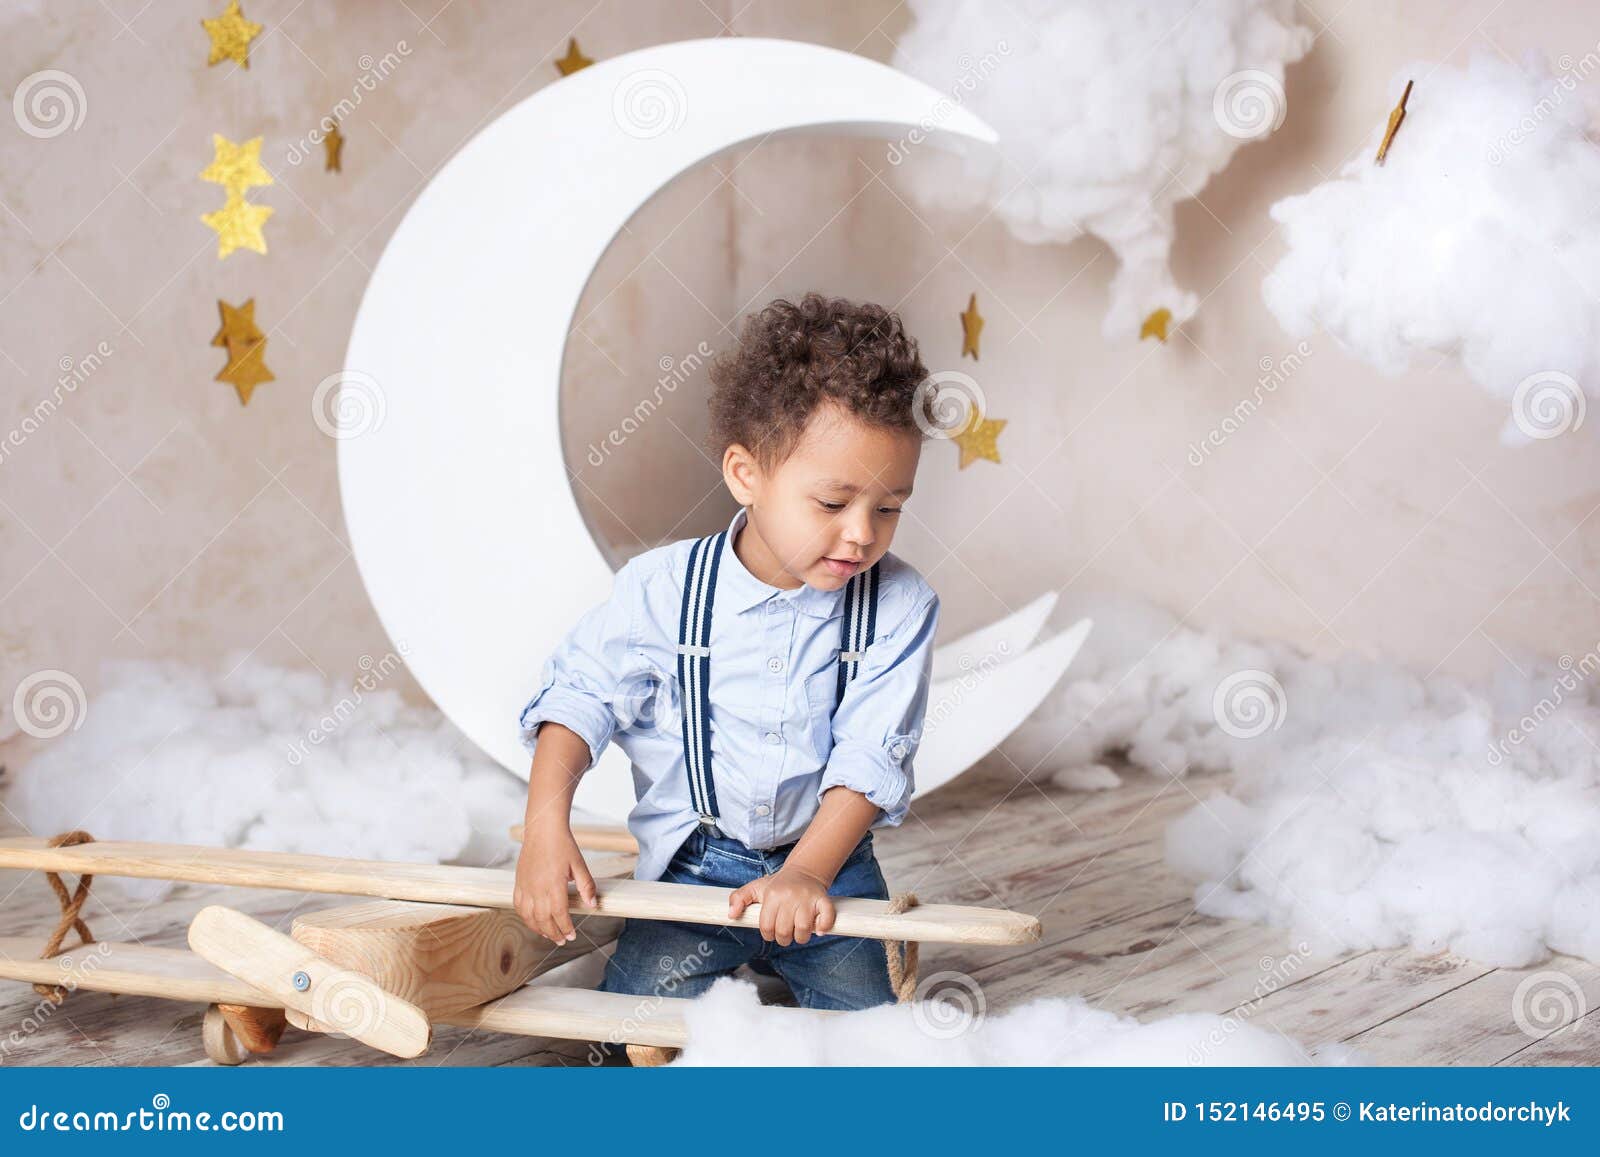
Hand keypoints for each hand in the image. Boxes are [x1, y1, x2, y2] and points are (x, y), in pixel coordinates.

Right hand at [512, 822, 598, 944]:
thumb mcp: (579, 865)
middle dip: (554, 933)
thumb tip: (592, 905)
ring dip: (539, 929)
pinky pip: (518, 906)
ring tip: (549, 935)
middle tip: (562, 940)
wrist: (542, 830)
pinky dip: (525, 917)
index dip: (566, 928)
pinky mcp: (518, 883)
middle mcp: (537, 888)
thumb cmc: (562, 844)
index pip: (560, 914)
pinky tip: (533, 921)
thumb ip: (586, 886)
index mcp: (554, 885)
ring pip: (529, 916)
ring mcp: (525, 886)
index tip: (571, 935)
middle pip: (544, 920)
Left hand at [727, 864, 836, 945]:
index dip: (768, 934)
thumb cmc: (777, 885)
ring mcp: (808, 899)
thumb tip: (732, 914)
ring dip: (801, 936)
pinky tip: (819, 929)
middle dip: (783, 938)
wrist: (803, 872)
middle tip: (785, 932)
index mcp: (773, 895)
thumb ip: (738, 898)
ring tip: (798, 930)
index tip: (772, 931)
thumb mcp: (755, 888)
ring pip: (804, 930)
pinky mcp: (823, 900)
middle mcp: (790, 897)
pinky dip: (824, 927)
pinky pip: (826, 918)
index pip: (767, 927)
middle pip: (784, 932)